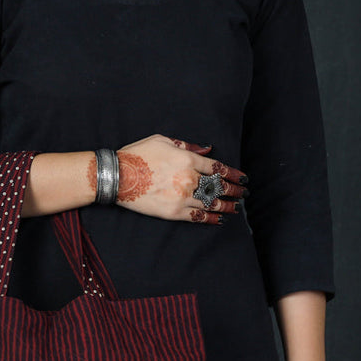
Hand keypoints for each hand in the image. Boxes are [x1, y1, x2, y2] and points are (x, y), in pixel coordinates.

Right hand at [113, 134, 248, 223]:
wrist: (117, 176)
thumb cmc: (137, 155)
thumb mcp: (162, 140)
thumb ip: (187, 145)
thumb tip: (207, 150)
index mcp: (187, 159)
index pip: (217, 168)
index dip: (233, 174)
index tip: (242, 178)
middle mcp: (188, 178)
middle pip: (218, 186)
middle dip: (234, 190)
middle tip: (243, 193)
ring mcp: (182, 197)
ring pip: (211, 203)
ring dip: (227, 206)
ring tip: (235, 208)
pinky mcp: (173, 212)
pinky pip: (197, 216)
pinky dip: (210, 218)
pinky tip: (219, 219)